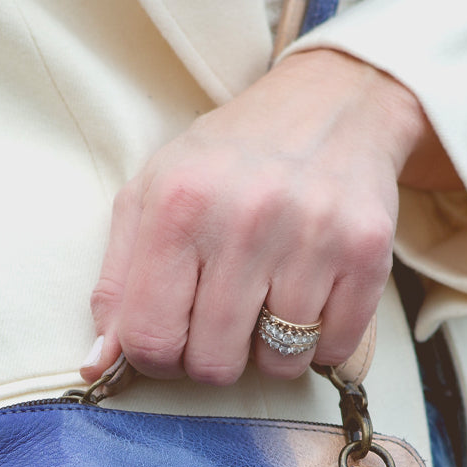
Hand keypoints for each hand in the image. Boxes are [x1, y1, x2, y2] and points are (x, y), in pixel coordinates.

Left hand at [85, 49, 457, 383]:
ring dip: (269, 352)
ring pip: (277, 364)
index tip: (172, 341)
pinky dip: (319, 343)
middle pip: (214, 364)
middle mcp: (245, 220)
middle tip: (222, 322)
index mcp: (177, 207)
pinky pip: (333, 350)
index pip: (150, 340)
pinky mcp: (367, 253)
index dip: (156, 359)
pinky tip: (310, 300)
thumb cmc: (230, 160)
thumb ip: (116, 284)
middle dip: (213, 358)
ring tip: (268, 303)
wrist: (333, 102)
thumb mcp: (152, 198)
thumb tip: (99, 364)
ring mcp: (312, 237)